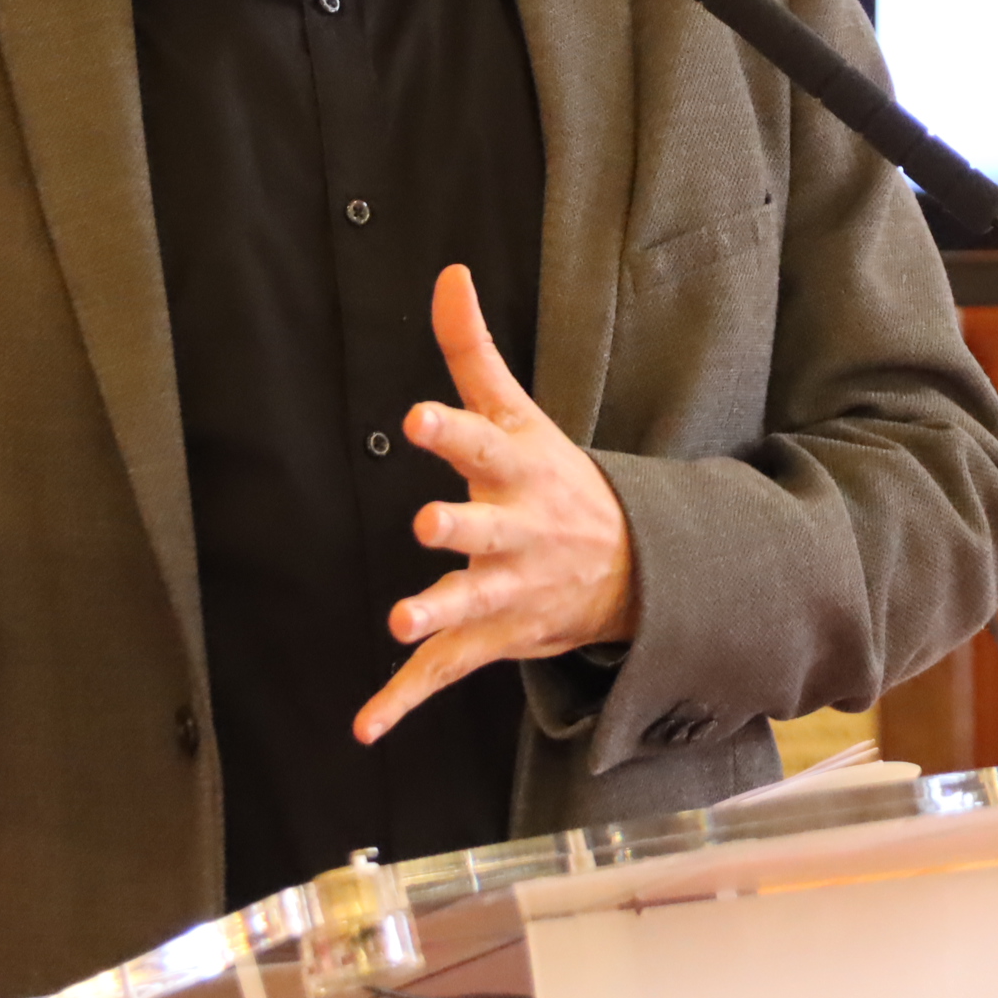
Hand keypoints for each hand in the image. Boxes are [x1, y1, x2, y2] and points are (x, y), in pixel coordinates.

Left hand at [355, 265, 637, 743]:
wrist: (632, 565)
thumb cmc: (554, 476)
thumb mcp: (519, 412)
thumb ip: (472, 349)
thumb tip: (447, 272)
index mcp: (517, 472)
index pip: (482, 445)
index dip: (450, 433)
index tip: (418, 419)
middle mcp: (517, 532)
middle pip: (486, 531)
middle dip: (460, 530)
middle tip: (429, 526)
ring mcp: (507, 589)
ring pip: (471, 605)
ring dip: (438, 615)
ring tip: (401, 623)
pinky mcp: (492, 637)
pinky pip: (446, 674)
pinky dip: (405, 701)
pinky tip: (365, 725)